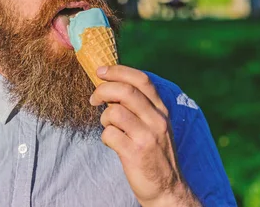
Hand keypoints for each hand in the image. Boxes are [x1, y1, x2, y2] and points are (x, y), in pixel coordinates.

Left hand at [90, 65, 200, 206]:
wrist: (167, 188)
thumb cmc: (154, 153)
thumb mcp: (154, 125)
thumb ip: (139, 106)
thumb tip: (112, 86)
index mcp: (161, 110)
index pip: (142, 80)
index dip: (118, 71)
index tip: (101, 71)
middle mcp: (157, 120)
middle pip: (125, 91)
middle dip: (103, 90)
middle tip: (93, 98)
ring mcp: (147, 137)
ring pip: (114, 112)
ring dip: (104, 118)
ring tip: (108, 126)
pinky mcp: (135, 153)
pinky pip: (109, 134)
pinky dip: (105, 136)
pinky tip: (111, 143)